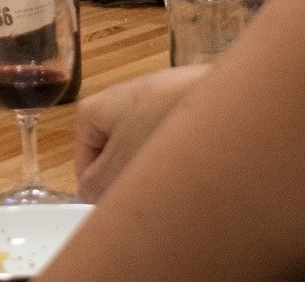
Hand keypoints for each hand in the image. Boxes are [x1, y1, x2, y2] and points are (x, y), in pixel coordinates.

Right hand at [74, 65, 209, 202]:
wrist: (220, 99)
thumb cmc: (157, 128)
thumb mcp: (119, 166)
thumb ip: (97, 185)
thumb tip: (91, 193)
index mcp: (93, 109)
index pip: (84, 166)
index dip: (102, 193)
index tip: (126, 207)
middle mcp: (118, 99)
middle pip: (116, 156)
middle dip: (133, 179)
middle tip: (153, 195)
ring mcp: (152, 98)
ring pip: (146, 147)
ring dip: (159, 167)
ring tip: (178, 179)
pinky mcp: (182, 100)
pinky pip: (172, 135)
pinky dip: (182, 153)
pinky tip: (196, 163)